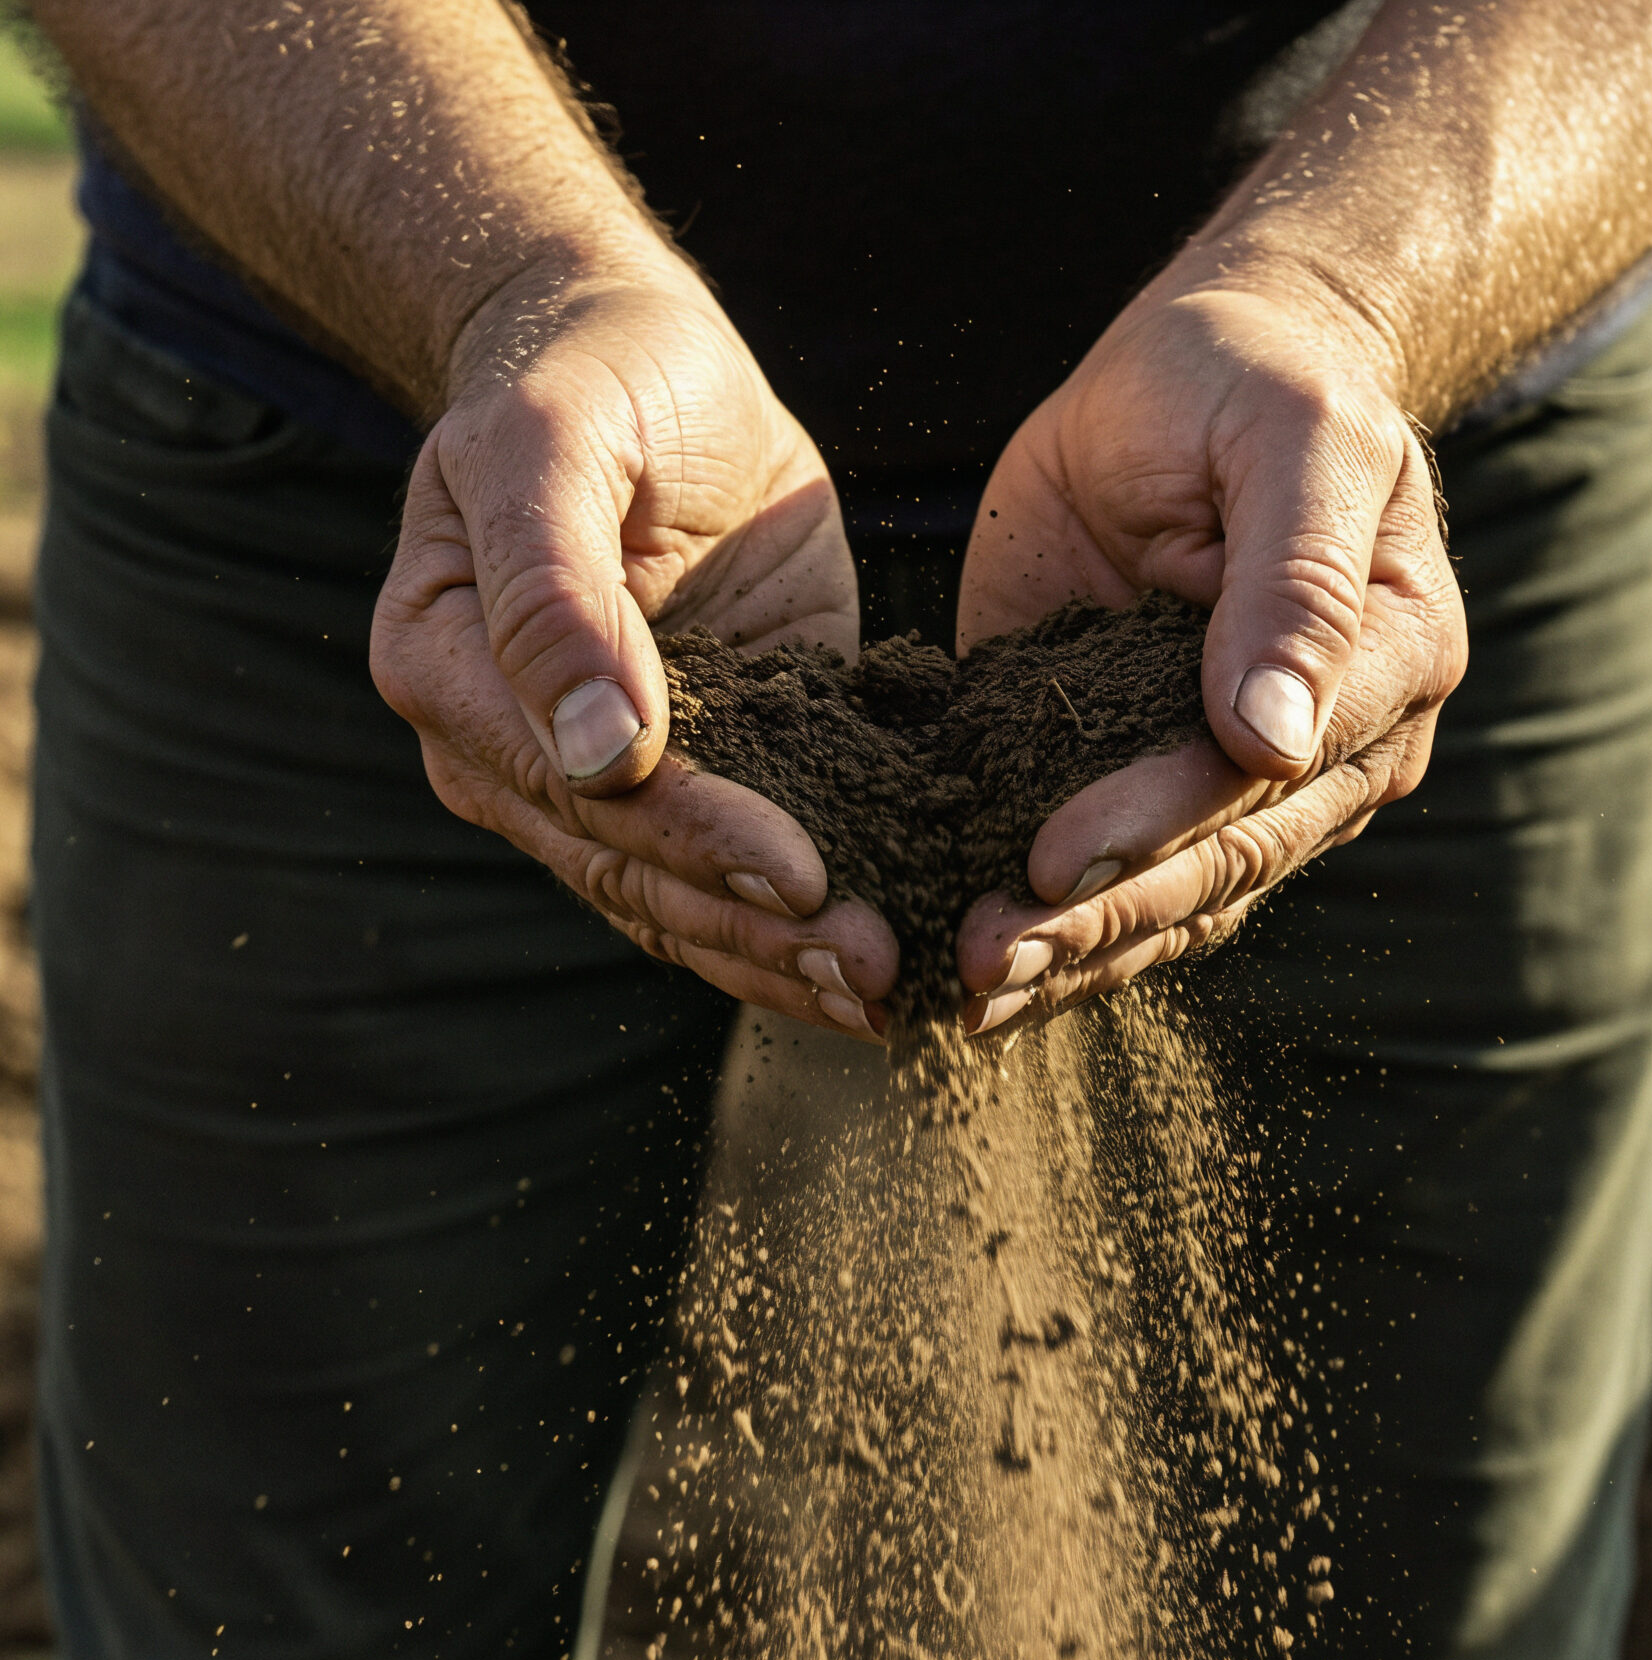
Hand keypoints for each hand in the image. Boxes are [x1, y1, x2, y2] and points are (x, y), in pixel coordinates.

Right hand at [371, 268, 896, 1038]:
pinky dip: (796, 931)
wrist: (633, 361)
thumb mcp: (555, 437)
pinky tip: (877, 969)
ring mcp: (596, 782)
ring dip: (779, 958)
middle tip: (871, 964)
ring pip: (679, 905)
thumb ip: (554, 586)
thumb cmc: (586, 377)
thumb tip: (599, 751)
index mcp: (449, 670)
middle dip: (755, 929)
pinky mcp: (690, 779)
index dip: (696, 841)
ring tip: (885, 990)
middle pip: (633, 872)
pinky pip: (729, 881)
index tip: (803, 876)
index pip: (580, 790)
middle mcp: (510, 752)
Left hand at [954, 273, 1466, 1032]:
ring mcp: (1247, 785)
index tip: (1051, 861)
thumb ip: (1292, 579)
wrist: (1205, 365)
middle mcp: (1332, 753)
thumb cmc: (1252, 376)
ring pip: (1173, 905)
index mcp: (1389, 665)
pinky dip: (1054, 937)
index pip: (1265, 775)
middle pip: (1217, 865)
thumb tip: (1276, 742)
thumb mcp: (1290, 435)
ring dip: (1072, 958)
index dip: (1156, 825)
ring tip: (968, 995)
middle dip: (1097, 920)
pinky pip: (1121, 888)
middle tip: (986, 957)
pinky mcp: (1157, 787)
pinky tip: (975, 983)